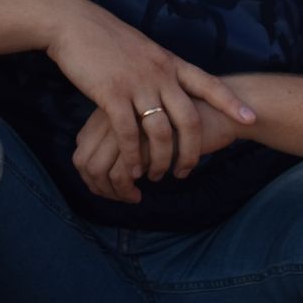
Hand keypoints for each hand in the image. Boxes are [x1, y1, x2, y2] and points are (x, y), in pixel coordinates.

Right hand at [45, 2, 254, 192]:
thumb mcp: (144, 50)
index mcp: (170, 62)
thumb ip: (162, 69)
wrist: (75, 24)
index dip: (231, 103)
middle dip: (192, 150)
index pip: (208, 84)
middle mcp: (160, 73)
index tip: (251, 119)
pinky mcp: (112, 94)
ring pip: (161, 131)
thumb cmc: (107, 38)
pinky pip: (129, 133)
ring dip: (161, 159)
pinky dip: (133, 155)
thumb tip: (173, 86)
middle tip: (188, 171)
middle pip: (189, 118)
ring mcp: (137, 84)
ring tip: (158, 175)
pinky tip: (133, 169)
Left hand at [73, 97, 240, 202]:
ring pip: (100, 171)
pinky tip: (148, 187)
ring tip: (135, 196)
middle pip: (85, 162)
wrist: (220, 105)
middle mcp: (110, 117)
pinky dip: (130, 189)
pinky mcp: (140, 143)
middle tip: (123, 197)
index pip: (82, 147)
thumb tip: (108, 167)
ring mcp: (124, 128)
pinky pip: (123, 175)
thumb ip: (127, 134)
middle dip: (100, 188)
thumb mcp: (147, 118)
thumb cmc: (185, 114)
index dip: (92, 174)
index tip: (111, 186)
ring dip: (115, 192)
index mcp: (108, 109)